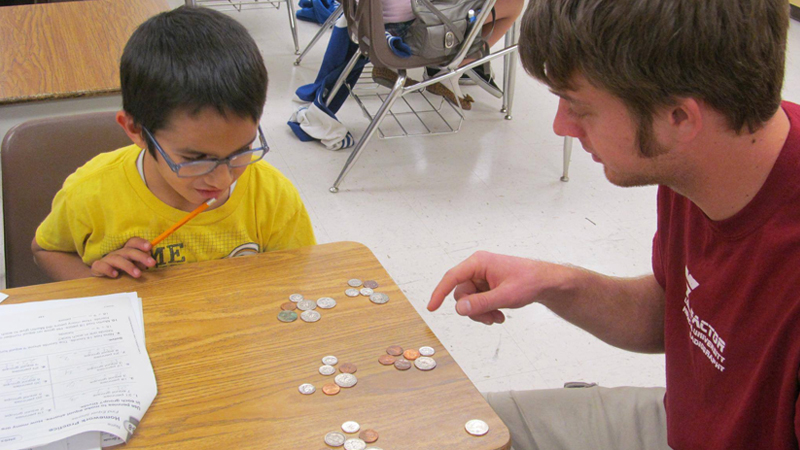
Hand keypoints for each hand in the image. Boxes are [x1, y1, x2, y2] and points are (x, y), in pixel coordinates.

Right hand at [90, 237, 155, 278]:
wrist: (100, 271)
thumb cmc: (119, 267)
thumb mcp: (132, 264)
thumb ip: (141, 262)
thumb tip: (151, 261)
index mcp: (126, 250)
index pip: (133, 242)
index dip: (141, 243)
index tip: (150, 247)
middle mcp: (117, 253)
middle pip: (129, 251)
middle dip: (141, 256)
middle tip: (152, 263)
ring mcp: (107, 259)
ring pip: (117, 259)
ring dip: (128, 266)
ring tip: (138, 274)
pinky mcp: (98, 267)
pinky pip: (101, 266)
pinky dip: (107, 269)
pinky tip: (115, 275)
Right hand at [428, 251, 560, 324]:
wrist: (545, 282)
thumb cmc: (529, 281)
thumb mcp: (506, 296)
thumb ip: (482, 303)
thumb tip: (459, 309)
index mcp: (479, 262)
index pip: (452, 277)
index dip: (439, 292)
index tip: (432, 307)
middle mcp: (477, 269)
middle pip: (461, 294)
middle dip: (474, 310)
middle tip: (490, 318)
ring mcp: (481, 278)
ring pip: (468, 301)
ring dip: (481, 313)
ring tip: (498, 317)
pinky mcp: (485, 286)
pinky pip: (476, 302)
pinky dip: (486, 311)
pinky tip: (499, 315)